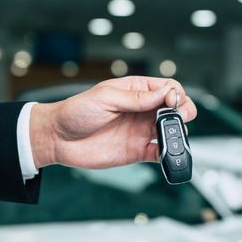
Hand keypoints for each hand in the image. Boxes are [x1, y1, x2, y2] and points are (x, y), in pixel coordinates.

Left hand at [29, 76, 195, 168]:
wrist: (58, 139)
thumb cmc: (76, 112)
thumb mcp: (107, 97)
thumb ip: (138, 98)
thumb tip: (166, 93)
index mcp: (136, 91)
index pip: (168, 87)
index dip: (176, 94)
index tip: (173, 102)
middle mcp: (142, 111)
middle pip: (175, 109)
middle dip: (184, 112)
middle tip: (180, 119)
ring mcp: (141, 131)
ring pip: (171, 131)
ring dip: (177, 134)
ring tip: (172, 137)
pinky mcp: (137, 151)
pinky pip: (159, 153)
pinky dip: (168, 155)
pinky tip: (166, 154)